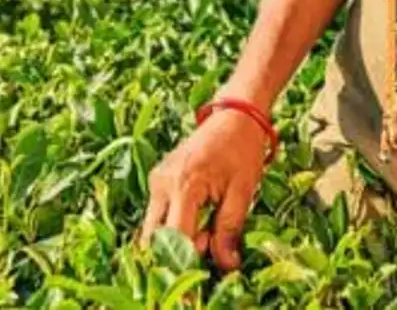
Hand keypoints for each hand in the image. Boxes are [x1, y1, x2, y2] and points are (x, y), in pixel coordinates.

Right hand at [139, 108, 269, 270]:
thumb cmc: (242, 149)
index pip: (176, 238)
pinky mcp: (158, 181)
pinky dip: (175, 227)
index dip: (186, 263)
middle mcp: (162, 183)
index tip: (199, 280)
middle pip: (155, 238)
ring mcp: (156, 181)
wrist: (235, 115)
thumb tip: (227, 266)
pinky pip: (158, 215)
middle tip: (206, 254)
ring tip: (209, 232)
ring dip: (176, 241)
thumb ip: (229, 230)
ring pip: (153, 229)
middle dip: (177, 255)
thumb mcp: (243, 191)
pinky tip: (200, 220)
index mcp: (184, 184)